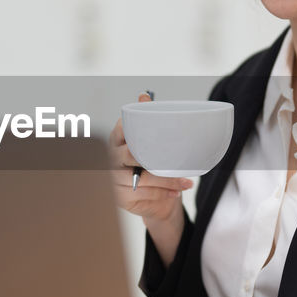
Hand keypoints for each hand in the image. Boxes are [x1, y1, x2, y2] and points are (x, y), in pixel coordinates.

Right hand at [110, 93, 190, 262]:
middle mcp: (111, 159)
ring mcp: (114, 180)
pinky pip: (145, 193)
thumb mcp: (150, 144)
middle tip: (171, 161)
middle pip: (130, 156)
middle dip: (153, 159)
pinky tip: (175, 192)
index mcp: (116, 141)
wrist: (155, 201)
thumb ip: (147, 122)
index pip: (121, 130)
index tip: (150, 132)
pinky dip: (163, 193)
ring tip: (185, 181)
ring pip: (142, 178)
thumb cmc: (150, 167)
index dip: (135, 130)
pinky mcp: (120, 198)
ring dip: (167, 180)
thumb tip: (143, 96)